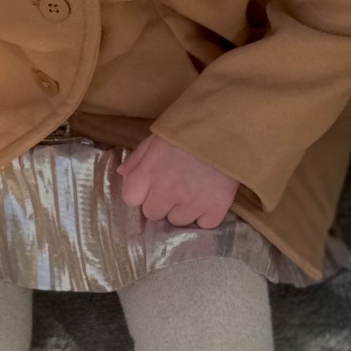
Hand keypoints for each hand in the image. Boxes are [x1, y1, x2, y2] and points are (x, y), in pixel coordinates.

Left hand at [119, 135, 238, 228]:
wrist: (228, 126)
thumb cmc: (189, 127)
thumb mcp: (158, 136)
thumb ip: (138, 157)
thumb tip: (122, 174)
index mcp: (149, 171)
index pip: (130, 198)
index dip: (140, 192)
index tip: (150, 185)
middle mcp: (167, 191)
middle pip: (153, 214)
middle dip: (161, 202)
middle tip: (175, 186)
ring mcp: (191, 202)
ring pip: (177, 221)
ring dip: (183, 210)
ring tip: (194, 191)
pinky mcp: (216, 207)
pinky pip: (204, 225)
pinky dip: (206, 216)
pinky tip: (209, 200)